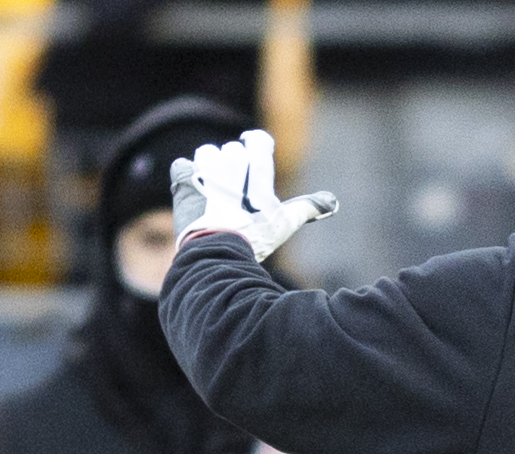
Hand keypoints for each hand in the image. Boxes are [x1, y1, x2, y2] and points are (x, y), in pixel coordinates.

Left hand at [171, 128, 337, 262]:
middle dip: (235, 164)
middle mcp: (232, 165)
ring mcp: (206, 171)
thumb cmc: (256, 238)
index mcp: (258, 171)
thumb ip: (308, 207)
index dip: (256, 143)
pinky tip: (195, 190)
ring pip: (207, 153)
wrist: (218, 253)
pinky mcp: (184, 181)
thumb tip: (332, 203)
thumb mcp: (285, 223)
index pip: (258, 140)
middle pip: (233, 150)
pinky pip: (183, 165)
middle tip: (237, 186)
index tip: (254, 149)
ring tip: (214, 185)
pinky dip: (188, 175)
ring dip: (210, 165)